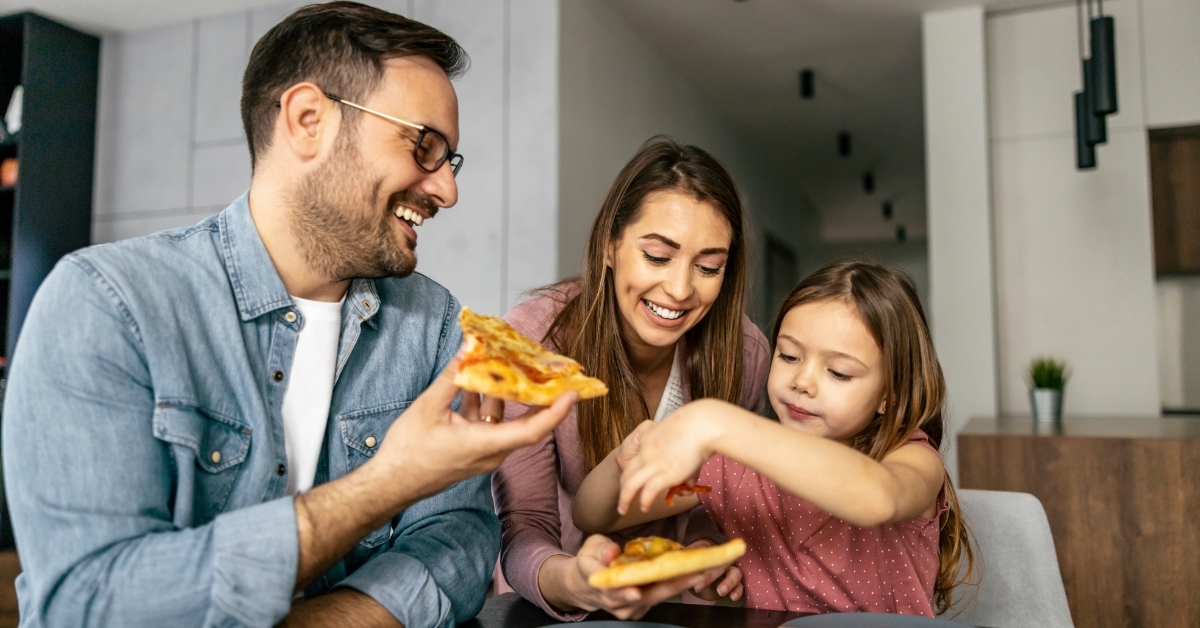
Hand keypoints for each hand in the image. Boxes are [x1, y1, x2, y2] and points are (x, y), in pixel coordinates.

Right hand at [370, 355, 575, 507]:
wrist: (390, 483)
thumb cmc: (408, 452)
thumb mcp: (429, 407)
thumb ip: (452, 378)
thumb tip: (470, 349)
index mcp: (484, 444)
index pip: (532, 430)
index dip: (556, 412)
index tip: (572, 393)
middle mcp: (491, 452)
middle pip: (524, 422)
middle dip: (537, 394)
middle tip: (549, 369)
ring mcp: (483, 452)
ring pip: (502, 418)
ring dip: (503, 392)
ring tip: (507, 361)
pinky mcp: (473, 449)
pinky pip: (487, 422)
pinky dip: (484, 401)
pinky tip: (474, 377)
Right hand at [545, 535, 706, 620]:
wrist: (587, 586)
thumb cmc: (591, 562)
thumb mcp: (590, 548)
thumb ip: (600, 549)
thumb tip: (612, 552)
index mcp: (598, 584)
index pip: (611, 590)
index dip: (624, 592)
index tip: (635, 591)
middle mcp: (615, 602)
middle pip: (644, 597)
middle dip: (671, 586)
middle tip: (693, 574)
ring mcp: (629, 608)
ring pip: (656, 597)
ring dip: (680, 584)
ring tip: (702, 569)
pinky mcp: (641, 607)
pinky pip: (660, 595)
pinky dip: (676, 584)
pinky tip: (692, 572)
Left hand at [619, 400, 722, 514]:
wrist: (704, 422)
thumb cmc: (698, 425)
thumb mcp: (680, 432)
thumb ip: (680, 453)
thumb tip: (687, 480)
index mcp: (648, 437)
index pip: (632, 459)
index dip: (629, 474)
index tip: (631, 483)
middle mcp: (647, 451)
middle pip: (627, 474)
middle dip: (623, 491)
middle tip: (622, 502)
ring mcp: (655, 462)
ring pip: (630, 485)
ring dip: (625, 499)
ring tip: (623, 509)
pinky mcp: (667, 473)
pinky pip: (648, 491)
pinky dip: (645, 501)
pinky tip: (644, 507)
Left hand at [683, 540, 744, 601]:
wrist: (700, 570)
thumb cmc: (693, 562)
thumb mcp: (686, 558)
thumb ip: (681, 557)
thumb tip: (672, 556)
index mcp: (710, 551)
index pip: (709, 552)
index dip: (703, 560)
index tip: (694, 570)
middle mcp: (721, 560)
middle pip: (721, 564)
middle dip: (711, 575)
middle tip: (699, 587)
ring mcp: (729, 571)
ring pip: (735, 573)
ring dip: (729, 582)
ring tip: (720, 591)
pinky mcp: (733, 584)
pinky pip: (740, 586)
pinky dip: (738, 591)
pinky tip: (733, 597)